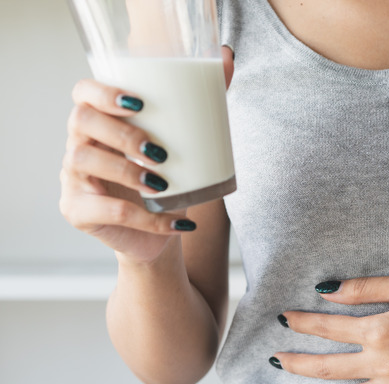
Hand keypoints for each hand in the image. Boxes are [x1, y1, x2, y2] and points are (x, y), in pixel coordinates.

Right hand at [59, 78, 195, 262]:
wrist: (161, 233)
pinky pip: (107, 211)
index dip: (103, 92)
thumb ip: (203, 100)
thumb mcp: (185, 142)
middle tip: (159, 152)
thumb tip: (227, 56)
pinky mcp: (77, 212)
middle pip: (80, 121)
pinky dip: (148, 219)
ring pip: (83, 162)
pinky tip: (177, 221)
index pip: (82, 92)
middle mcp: (79, 145)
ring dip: (127, 171)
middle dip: (121, 133)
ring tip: (163, 183)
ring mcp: (73, 179)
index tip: (139, 103)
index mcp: (101, 122)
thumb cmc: (169, 180)